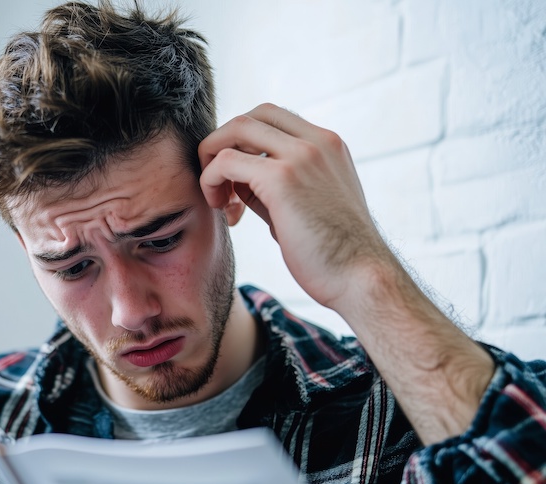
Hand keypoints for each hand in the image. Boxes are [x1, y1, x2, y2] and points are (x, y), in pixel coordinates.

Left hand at [198, 103, 391, 312]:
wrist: (361, 279)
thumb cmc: (333, 254)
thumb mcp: (306, 206)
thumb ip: (275, 186)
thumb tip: (237, 181)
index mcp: (327, 145)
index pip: (271, 117)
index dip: (243, 142)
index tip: (236, 179)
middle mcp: (317, 142)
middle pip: (250, 116)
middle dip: (222, 145)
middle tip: (218, 184)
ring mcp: (301, 156)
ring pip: (235, 129)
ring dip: (213, 160)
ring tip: (220, 200)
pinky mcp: (281, 179)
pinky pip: (226, 162)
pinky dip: (212, 181)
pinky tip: (226, 211)